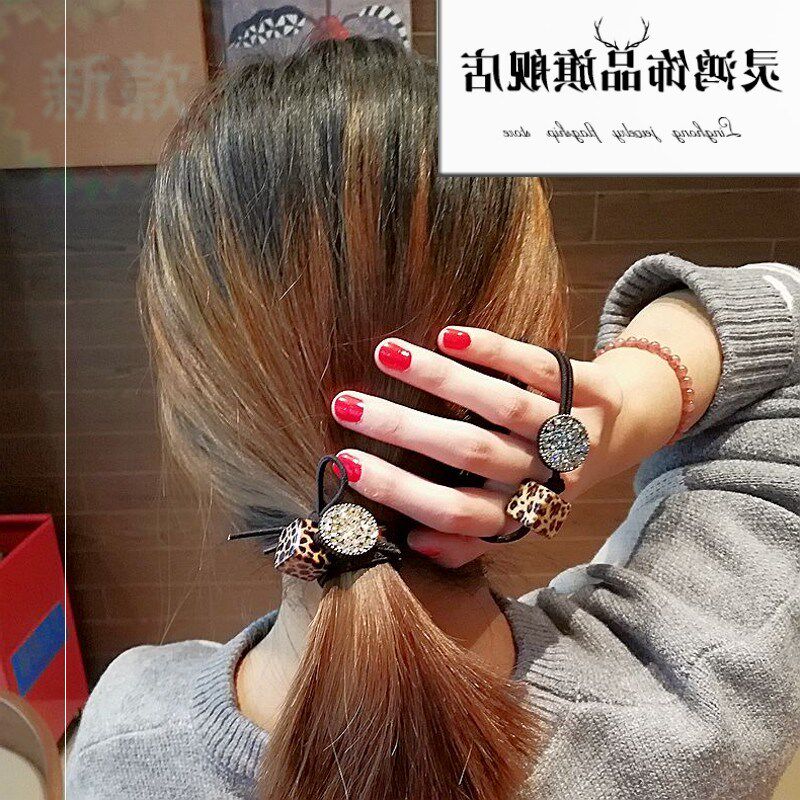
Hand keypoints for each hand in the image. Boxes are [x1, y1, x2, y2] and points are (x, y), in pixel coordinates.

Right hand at [329, 327, 627, 566]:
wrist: (624, 430)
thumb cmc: (548, 474)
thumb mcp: (516, 514)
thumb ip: (469, 535)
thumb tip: (410, 542)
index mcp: (525, 514)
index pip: (459, 513)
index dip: (403, 492)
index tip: (348, 463)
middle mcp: (551, 476)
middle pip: (474, 454)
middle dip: (404, 429)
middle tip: (347, 404)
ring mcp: (576, 429)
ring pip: (504, 406)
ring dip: (441, 379)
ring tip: (386, 354)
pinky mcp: (593, 388)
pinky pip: (540, 367)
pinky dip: (494, 351)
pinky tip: (448, 336)